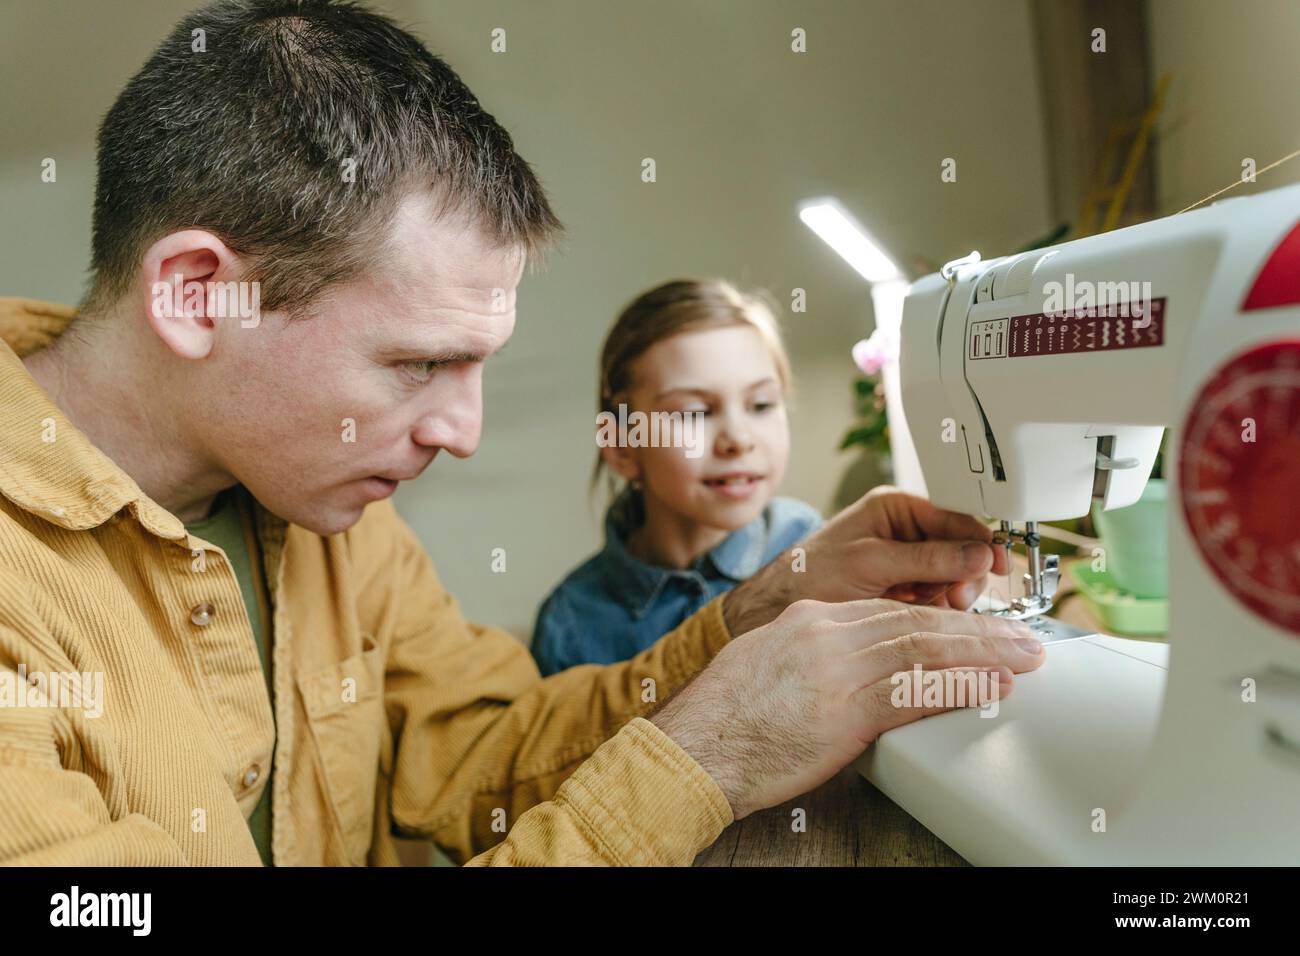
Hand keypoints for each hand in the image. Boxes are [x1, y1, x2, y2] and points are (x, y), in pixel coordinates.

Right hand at [652, 598, 1042, 818]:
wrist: (694, 745)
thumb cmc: (723, 717)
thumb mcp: (769, 664)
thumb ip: (813, 656)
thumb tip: (847, 668)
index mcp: (809, 619)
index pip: (891, 610)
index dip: (942, 618)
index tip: (975, 627)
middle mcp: (826, 633)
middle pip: (917, 621)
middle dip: (977, 629)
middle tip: (1021, 636)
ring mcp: (836, 669)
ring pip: (925, 648)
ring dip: (983, 651)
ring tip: (1022, 656)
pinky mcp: (844, 710)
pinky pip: (915, 692)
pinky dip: (960, 686)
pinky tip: (990, 685)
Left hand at [722, 486, 1008, 635]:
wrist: (778, 610)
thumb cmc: (811, 575)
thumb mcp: (870, 563)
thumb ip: (926, 558)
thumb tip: (979, 554)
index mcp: (896, 508)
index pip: (956, 517)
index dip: (980, 540)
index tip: (998, 564)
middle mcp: (906, 531)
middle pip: (962, 550)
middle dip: (964, 575)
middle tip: (957, 598)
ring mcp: (907, 563)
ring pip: (955, 578)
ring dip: (951, 596)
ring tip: (935, 607)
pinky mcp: (905, 591)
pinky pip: (938, 599)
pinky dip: (937, 610)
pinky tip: (923, 616)